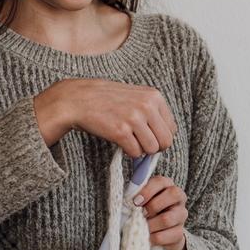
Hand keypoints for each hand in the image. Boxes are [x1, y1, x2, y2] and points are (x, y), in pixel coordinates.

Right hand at [32, 79, 175, 156]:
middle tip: (141, 144)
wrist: (78, 99)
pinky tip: (121, 143)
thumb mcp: (135, 96)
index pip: (171, 128)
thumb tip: (166, 139)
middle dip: (154, 147)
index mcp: (154, 96)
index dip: (161, 137)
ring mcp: (134, 118)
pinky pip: (135, 153)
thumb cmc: (107, 100)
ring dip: (141, 150)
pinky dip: (129, 152)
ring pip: (151, 149)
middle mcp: (147, 106)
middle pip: (165, 141)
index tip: (149, 137)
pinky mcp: (121, 131)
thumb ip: (152, 112)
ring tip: (129, 140)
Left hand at [132, 175, 188, 249]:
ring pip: (167, 219)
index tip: (135, 201)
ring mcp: (181, 215)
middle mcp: (179, 197)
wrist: (157, 232)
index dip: (147, 191)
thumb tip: (128, 198)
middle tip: (141, 214)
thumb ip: (135, 195)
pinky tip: (147, 237)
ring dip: (150, 225)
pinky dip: (152, 238)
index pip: (160, 181)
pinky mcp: (179, 232)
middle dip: (152, 206)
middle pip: (172, 195)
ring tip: (141, 227)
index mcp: (167, 185)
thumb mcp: (139, 200)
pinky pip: (165, 235)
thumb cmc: (145, 211)